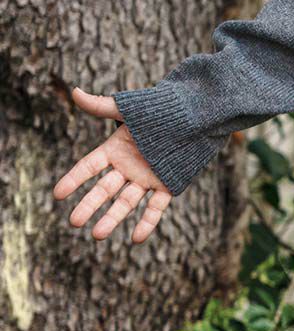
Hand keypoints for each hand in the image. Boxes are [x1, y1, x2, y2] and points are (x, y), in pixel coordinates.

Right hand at [52, 87, 173, 243]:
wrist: (197, 115)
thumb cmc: (161, 109)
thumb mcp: (128, 110)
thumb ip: (102, 106)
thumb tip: (74, 91)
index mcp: (116, 149)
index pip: (88, 168)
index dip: (73, 180)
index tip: (58, 195)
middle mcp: (128, 167)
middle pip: (104, 190)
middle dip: (89, 206)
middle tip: (75, 223)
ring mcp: (147, 178)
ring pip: (126, 202)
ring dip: (112, 218)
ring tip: (97, 235)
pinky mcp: (168, 186)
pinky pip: (155, 208)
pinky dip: (147, 223)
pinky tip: (136, 238)